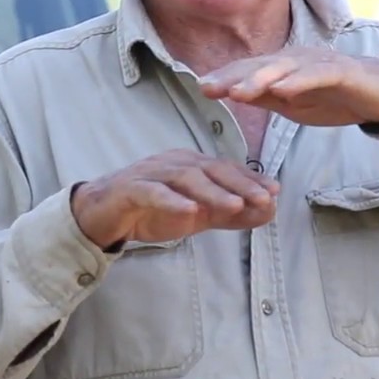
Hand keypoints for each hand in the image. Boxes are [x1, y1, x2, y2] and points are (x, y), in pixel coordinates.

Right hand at [71, 149, 279, 248]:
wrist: (103, 215)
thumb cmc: (152, 210)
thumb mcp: (197, 215)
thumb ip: (230, 214)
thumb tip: (269, 212)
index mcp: (191, 165)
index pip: (226, 169)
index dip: (251, 179)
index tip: (275, 191)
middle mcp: (174, 163)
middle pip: (211, 169)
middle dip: (240, 183)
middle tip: (264, 198)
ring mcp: (151, 173)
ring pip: (186, 178)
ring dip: (212, 192)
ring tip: (234, 206)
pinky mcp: (131, 189)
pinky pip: (153, 192)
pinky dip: (172, 201)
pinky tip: (190, 212)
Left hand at [197, 47, 378, 127]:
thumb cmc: (337, 98)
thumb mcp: (295, 105)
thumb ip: (268, 98)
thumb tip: (234, 95)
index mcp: (285, 67)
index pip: (250, 71)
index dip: (226, 77)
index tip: (201, 88)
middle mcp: (298, 58)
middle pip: (260, 65)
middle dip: (232, 76)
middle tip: (207, 87)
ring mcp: (319, 62)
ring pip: (283, 68)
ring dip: (258, 78)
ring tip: (236, 91)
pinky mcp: (340, 70)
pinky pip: (316, 75)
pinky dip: (298, 81)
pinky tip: (282, 90)